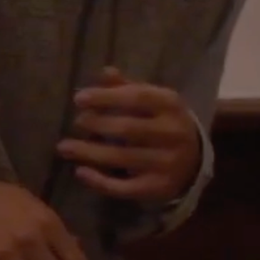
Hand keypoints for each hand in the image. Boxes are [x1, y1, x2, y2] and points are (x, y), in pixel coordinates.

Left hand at [56, 67, 202, 206]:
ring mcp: (165, 163)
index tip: (79, 99)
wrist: (195, 162)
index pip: (138, 97)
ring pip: (121, 158)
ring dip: (89, 152)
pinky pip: (123, 187)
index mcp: (172, 106)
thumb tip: (105, 72)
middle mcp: (172, 134)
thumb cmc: (166, 123)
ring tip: (64, 148)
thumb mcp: (155, 102)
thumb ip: (130, 88)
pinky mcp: (156, 188)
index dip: (107, 97)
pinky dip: (99, 181)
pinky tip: (80, 172)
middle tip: (77, 122)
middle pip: (128, 129)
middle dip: (97, 124)